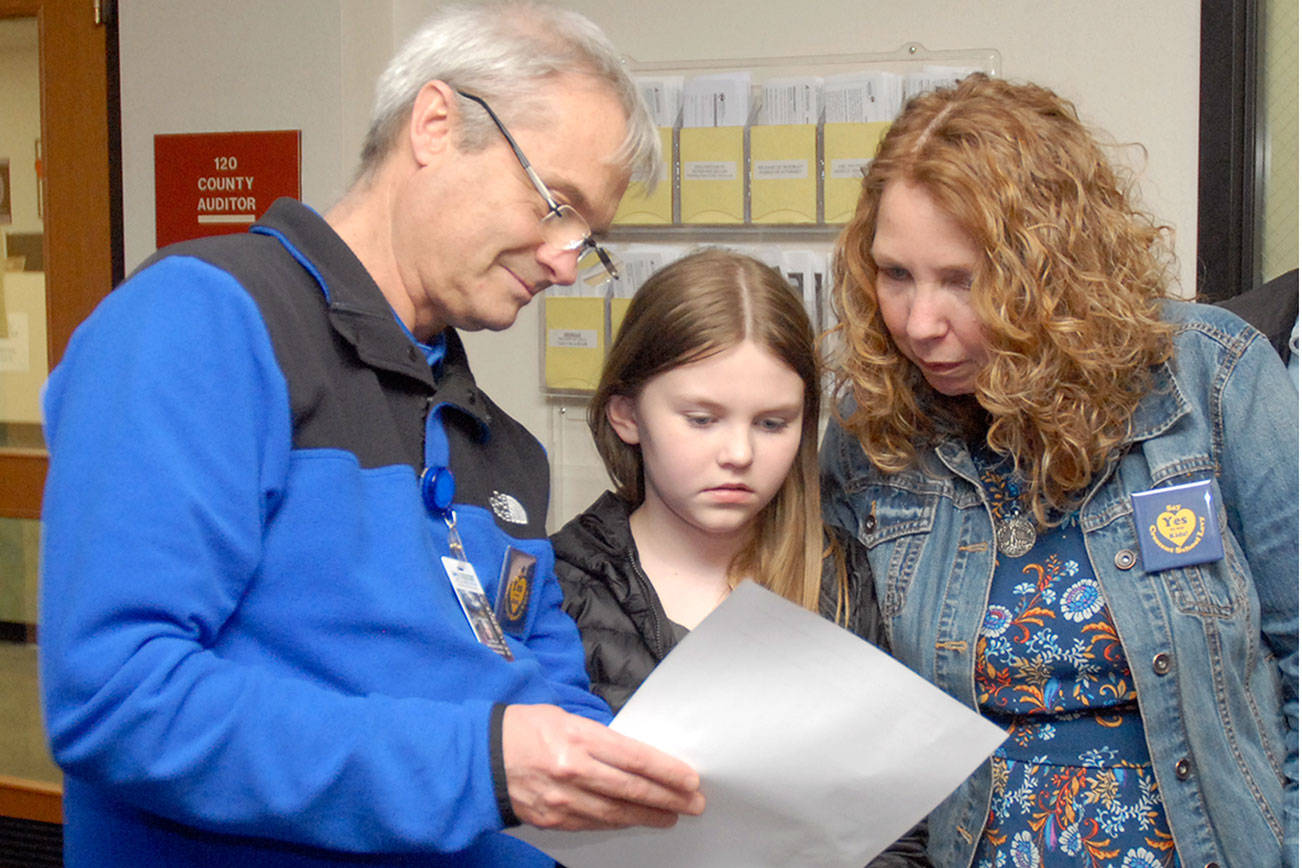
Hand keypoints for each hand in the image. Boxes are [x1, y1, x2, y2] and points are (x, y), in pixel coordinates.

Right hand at [501, 704, 704, 830]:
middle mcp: (573, 770)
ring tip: (672, 815)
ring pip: (618, 812)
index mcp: (578, 738)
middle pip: (633, 789)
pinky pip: (596, 824)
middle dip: (669, 798)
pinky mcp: (554, 819)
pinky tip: (635, 819)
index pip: (635, 758)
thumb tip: (633, 754)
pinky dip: (619, 822)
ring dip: (650, 815)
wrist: (478, 758)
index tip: (690, 779)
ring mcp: (564, 799)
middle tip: (694, 803)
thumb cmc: (523, 729)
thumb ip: (598, 737)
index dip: (667, 771)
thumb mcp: (564, 717)